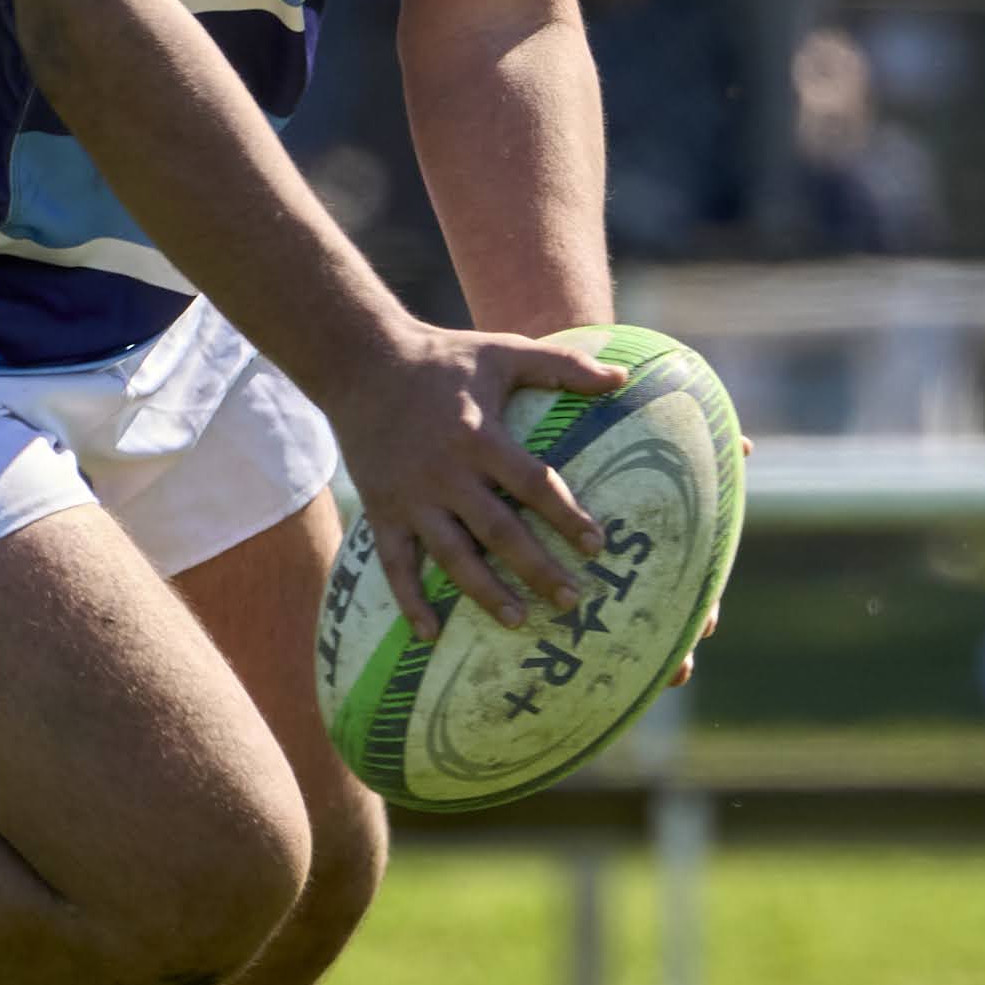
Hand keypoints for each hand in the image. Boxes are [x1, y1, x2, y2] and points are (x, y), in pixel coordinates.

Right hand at [335, 321, 628, 636]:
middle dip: (537, 569)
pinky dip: (410, 601)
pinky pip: (395, 564)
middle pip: (498, 531)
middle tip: (572, 601)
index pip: (532, 483)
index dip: (566, 515)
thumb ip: (563, 365)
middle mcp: (446, 472)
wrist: (360, 363)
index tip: (596, 546)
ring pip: (452, 556)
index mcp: (479, 435)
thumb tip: (623, 379)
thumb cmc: (443, 358)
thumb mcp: (503, 350)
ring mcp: (411, 497)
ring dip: (485, 593)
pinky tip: (429, 634)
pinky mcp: (382, 511)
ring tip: (518, 621)